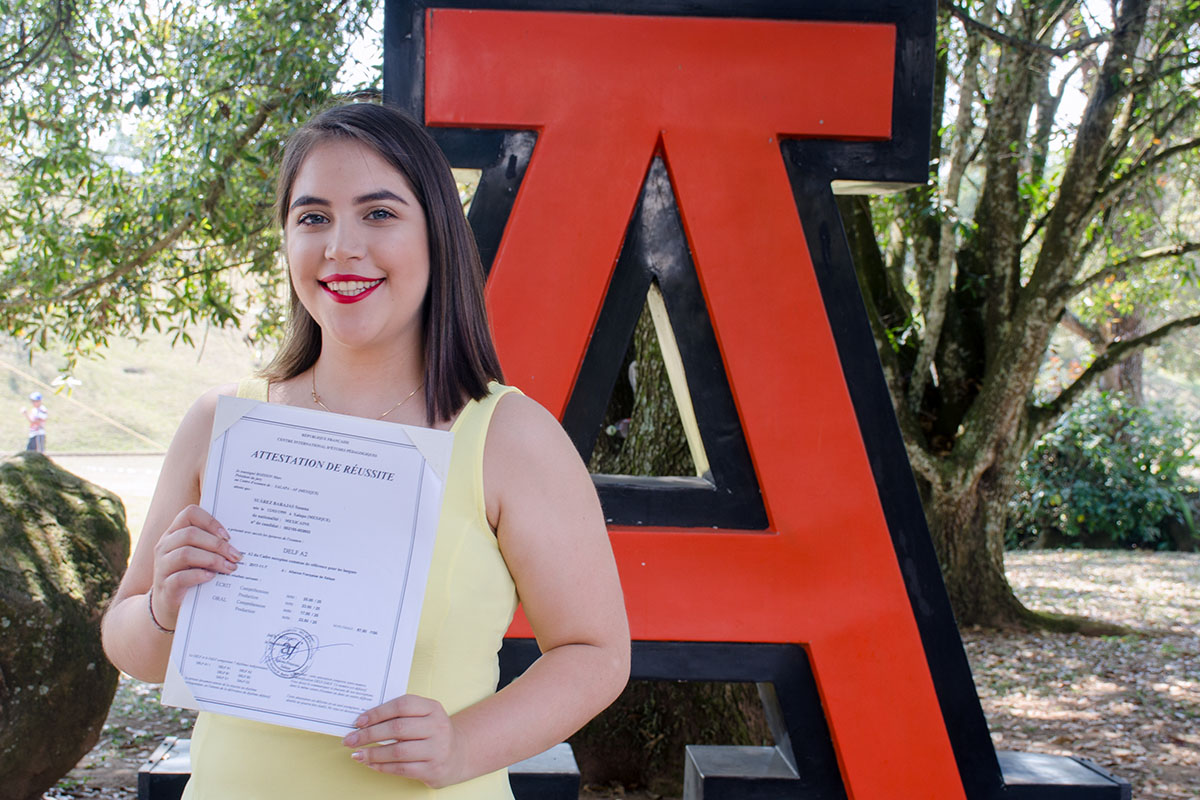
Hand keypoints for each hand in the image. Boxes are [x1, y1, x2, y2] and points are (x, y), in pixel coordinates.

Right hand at [150, 504, 240, 629]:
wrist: (171, 605)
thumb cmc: (191, 575)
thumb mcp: (199, 556)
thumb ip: (211, 546)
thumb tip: (239, 543)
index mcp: (175, 533)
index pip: (190, 514)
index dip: (211, 521)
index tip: (228, 536)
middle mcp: (165, 546)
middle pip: (190, 534)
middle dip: (218, 544)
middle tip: (237, 556)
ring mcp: (162, 566)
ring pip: (185, 554)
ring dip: (212, 559)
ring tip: (229, 568)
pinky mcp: (165, 586)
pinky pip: (180, 577)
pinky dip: (199, 575)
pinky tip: (212, 577)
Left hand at [343, 695, 465, 787]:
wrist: (457, 755)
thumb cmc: (431, 733)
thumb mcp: (423, 717)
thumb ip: (400, 715)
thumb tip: (365, 722)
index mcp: (433, 708)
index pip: (402, 705)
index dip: (378, 712)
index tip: (359, 721)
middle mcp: (437, 727)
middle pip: (397, 728)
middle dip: (369, 734)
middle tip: (350, 739)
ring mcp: (437, 749)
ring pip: (398, 751)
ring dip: (373, 753)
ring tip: (357, 754)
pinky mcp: (433, 769)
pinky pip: (401, 768)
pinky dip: (382, 766)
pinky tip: (370, 763)